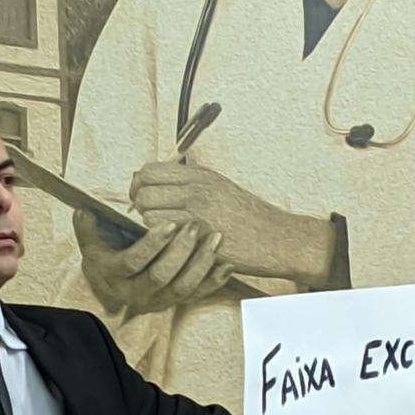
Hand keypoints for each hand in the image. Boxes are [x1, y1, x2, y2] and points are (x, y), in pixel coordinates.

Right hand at [73, 210, 232, 313]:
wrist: (111, 286)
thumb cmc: (104, 257)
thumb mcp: (91, 244)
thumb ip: (87, 227)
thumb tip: (82, 211)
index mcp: (114, 277)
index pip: (133, 262)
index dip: (151, 245)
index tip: (168, 223)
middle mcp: (135, 294)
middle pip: (161, 277)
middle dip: (180, 251)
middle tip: (194, 226)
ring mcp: (158, 301)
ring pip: (183, 288)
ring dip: (202, 264)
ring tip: (216, 238)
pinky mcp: (175, 303)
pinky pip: (198, 295)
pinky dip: (214, 281)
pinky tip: (227, 263)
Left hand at [131, 162, 338, 283]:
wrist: (276, 238)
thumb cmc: (248, 216)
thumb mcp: (219, 187)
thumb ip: (189, 183)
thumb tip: (154, 182)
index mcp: (200, 176)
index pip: (150, 170)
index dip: (138, 184)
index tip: (140, 194)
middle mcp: (197, 191)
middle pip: (144, 192)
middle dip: (138, 205)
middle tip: (145, 215)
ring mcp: (198, 214)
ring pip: (149, 215)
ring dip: (150, 225)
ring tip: (163, 231)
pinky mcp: (200, 238)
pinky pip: (165, 236)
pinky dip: (162, 241)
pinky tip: (173, 244)